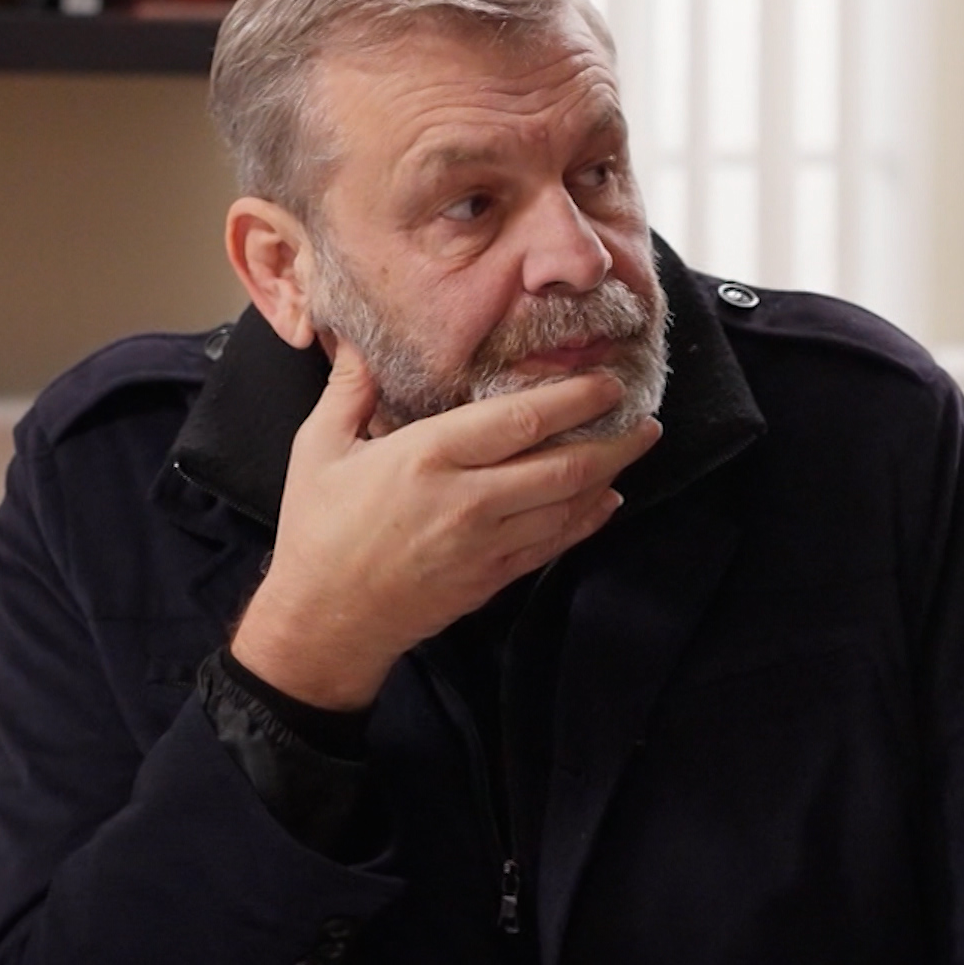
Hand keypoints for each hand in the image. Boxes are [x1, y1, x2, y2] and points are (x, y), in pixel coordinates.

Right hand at [230, 343, 661, 709]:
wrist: (325, 621)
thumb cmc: (318, 529)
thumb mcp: (318, 448)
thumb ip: (348, 391)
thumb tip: (359, 344)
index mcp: (427, 457)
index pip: (522, 420)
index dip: (574, 399)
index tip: (607, 382)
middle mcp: (468, 500)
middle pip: (563, 465)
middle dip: (615, 440)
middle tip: (645, 418)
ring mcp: (486, 545)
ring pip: (568, 506)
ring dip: (609, 476)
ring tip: (636, 448)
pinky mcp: (492, 578)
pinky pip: (553, 544)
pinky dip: (586, 521)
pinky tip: (606, 502)